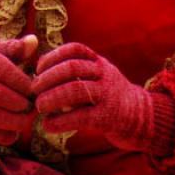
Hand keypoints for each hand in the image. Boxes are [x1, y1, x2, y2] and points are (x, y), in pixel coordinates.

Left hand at [33, 42, 174, 151]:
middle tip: (33, 89)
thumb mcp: (97, 77)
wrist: (142, 118)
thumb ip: (76, 73)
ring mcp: (108, 95)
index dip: (53, 56)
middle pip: (72, 67)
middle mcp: (104, 74)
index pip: (74, 49)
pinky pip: (81, 117)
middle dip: (48, 77)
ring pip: (76, 90)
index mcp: (99, 62)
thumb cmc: (109, 97)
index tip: (38, 68)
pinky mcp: (108, 118)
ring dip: (52, 97)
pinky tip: (48, 125)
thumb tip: (39, 75)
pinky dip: (61, 121)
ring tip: (39, 106)